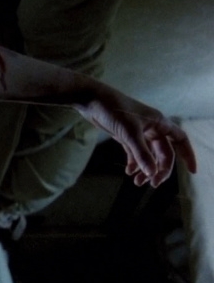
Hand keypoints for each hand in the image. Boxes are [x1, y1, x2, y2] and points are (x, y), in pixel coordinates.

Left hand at [76, 89, 198, 186]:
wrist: (90, 98)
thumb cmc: (112, 109)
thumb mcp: (129, 132)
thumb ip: (141, 153)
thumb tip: (152, 173)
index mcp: (159, 123)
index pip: (180, 140)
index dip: (188, 155)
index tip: (191, 171)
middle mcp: (151, 128)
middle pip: (163, 153)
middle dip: (160, 169)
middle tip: (153, 184)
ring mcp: (138, 132)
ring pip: (148, 154)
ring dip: (145, 168)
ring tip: (137, 182)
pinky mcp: (125, 135)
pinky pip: (135, 152)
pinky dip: (134, 162)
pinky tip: (129, 171)